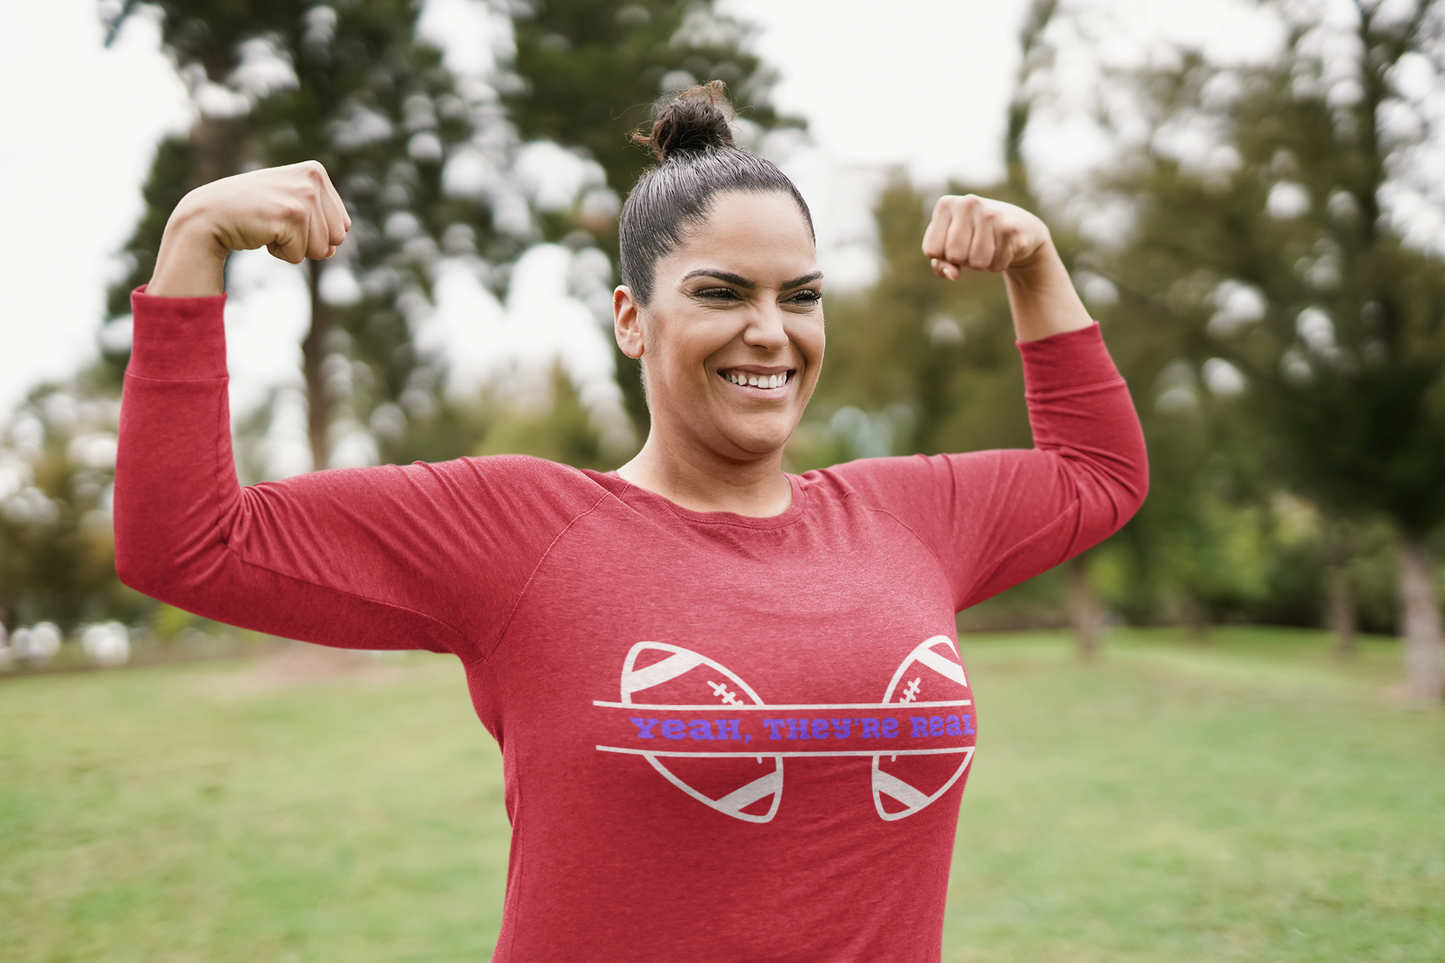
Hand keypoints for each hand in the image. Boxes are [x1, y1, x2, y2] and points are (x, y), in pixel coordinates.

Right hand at [148, 161, 350, 296]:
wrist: (209, 214)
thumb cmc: (252, 211)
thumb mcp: (291, 208)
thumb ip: (320, 225)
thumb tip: (331, 250)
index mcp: (316, 172)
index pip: (342, 225)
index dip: (315, 231)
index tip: (285, 216)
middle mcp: (312, 179)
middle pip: (337, 238)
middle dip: (308, 241)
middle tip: (276, 222)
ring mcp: (302, 196)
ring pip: (320, 250)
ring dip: (293, 247)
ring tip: (268, 225)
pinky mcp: (291, 215)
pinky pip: (299, 255)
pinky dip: (279, 253)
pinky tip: (261, 233)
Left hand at [922, 194, 1091, 340]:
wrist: (1020, 227)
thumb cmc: (975, 239)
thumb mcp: (950, 248)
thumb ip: (941, 264)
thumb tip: (952, 274)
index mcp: (945, 205)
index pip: (931, 250)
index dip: (943, 257)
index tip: (954, 245)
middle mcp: (967, 203)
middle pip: (954, 256)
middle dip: (963, 260)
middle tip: (974, 246)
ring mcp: (991, 214)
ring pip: (976, 263)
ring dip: (982, 264)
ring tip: (989, 246)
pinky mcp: (1011, 228)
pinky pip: (996, 265)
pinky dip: (999, 264)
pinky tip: (1004, 247)